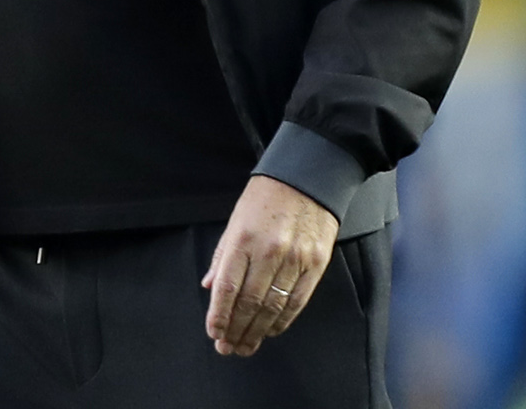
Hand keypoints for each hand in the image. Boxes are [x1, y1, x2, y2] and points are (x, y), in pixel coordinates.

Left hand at [202, 174, 339, 356]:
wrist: (308, 177)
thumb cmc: (266, 197)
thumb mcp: (236, 220)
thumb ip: (222, 255)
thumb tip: (209, 287)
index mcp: (243, 239)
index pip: (227, 287)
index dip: (219, 315)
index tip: (213, 333)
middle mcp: (269, 251)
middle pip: (249, 303)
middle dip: (235, 330)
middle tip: (227, 347)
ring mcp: (295, 259)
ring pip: (273, 308)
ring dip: (257, 332)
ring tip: (245, 346)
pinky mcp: (316, 264)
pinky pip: (297, 302)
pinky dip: (282, 321)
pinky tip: (270, 331)